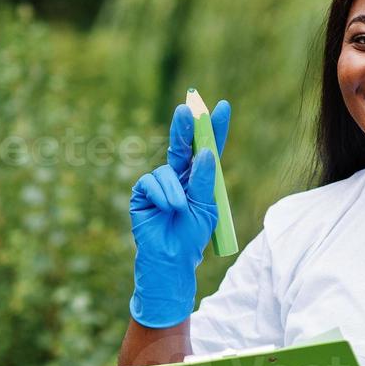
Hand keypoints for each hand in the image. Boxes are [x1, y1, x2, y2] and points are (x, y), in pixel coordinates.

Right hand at [128, 99, 230, 327]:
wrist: (172, 259)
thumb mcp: (206, 207)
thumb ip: (205, 181)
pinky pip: (151, 182)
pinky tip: (166, 209)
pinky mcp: (142, 192)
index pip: (208, 148)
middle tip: (187, 108)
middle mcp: (179, 175)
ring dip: (175, 189)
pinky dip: (161, 195)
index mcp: (199, 178)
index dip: (214, 128)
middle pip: (183, 145)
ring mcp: (159, 183)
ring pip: (167, 168)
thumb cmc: (192, 236)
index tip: (222, 106)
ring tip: (179, 209)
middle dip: (186, 127)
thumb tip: (206, 152)